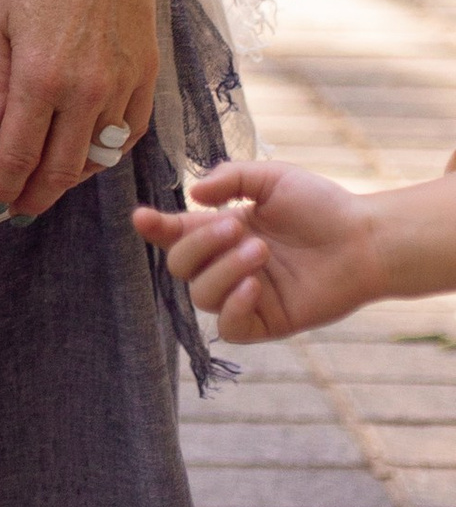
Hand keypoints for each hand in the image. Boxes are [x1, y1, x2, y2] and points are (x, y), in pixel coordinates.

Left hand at [0, 0, 159, 223]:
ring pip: (98, 158)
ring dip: (71, 179)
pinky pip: (128, 135)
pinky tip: (90, 155)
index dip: (6, 186)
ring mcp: (121, 86)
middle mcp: (84, 91)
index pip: (20, 154)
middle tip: (20, 209)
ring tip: (50, 184)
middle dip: (36, 195)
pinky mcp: (147, 78)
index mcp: (40, 76)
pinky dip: (108, 153)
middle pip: (61, 168)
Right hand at [134, 158, 404, 343]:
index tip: (142, 217)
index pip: (177, 233)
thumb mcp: (271, 178)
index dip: (156, 228)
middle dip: (199, 244)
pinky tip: (254, 287)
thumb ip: (229, 179)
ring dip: (223, 271)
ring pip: (201, 296)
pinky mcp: (267, 322)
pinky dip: (233, 307)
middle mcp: (228, 264)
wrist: (364, 240)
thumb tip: (192, 196)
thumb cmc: (321, 205)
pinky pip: (230, 327)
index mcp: (223, 230)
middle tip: (235, 227)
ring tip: (261, 251)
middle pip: (180, 266)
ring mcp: (246, 295)